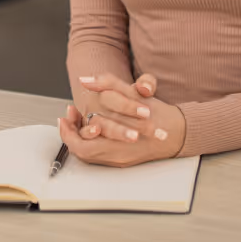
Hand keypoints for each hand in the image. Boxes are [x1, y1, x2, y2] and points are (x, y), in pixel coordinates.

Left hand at [58, 74, 185, 166]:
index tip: (67, 112)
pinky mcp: (122, 161)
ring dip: (77, 140)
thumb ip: (108, 83)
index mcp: (119, 134)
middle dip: (70, 135)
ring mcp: (120, 158)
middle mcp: (119, 150)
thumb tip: (84, 80)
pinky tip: (87, 130)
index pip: (85, 138)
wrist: (175, 132)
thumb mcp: (133, 92)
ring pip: (89, 155)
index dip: (71, 128)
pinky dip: (88, 144)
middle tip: (64, 120)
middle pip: (83, 150)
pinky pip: (98, 157)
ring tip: (72, 124)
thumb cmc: (155, 111)